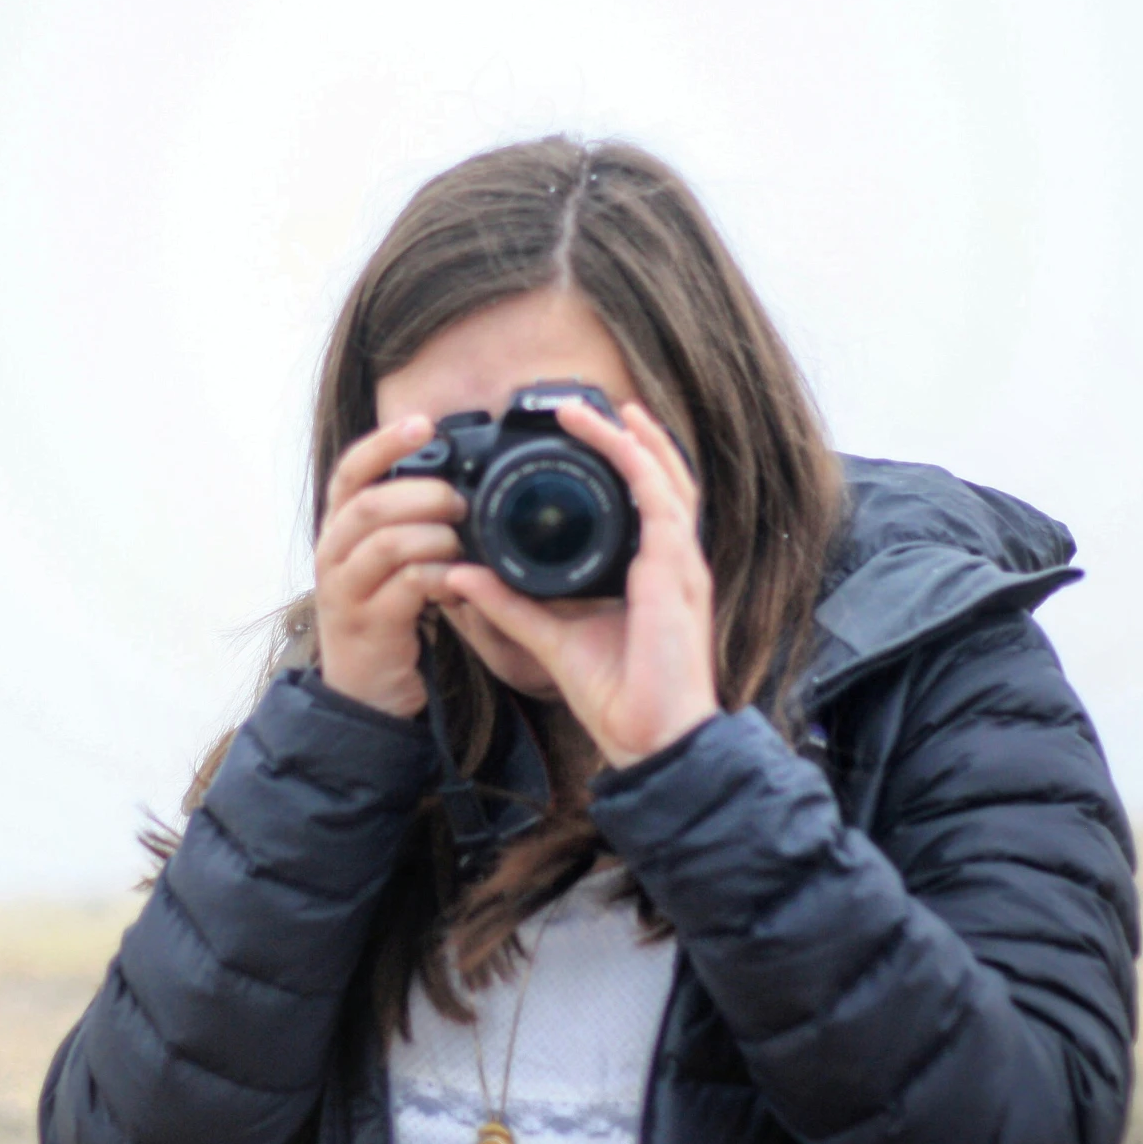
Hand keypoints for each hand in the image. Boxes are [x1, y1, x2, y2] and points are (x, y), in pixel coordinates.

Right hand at [313, 415, 466, 717]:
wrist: (366, 688)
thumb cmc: (386, 611)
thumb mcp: (387, 559)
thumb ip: (407, 520)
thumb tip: (456, 477)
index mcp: (338, 528)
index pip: (349, 471)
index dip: (383, 443)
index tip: (423, 422)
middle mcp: (332, 554)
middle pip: (368, 504)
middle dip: (421, 493)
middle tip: (460, 501)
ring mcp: (345, 591)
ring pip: (385, 544)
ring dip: (433, 536)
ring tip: (461, 542)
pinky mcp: (368, 625)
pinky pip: (406, 588)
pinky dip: (440, 577)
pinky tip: (460, 580)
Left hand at [443, 399, 719, 768]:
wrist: (650, 739)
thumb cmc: (619, 697)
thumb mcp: (548, 638)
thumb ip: (508, 604)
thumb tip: (462, 575)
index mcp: (651, 574)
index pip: (645, 503)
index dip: (624, 464)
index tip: (587, 434)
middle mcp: (672, 563)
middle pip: (663, 479)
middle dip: (633, 437)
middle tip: (590, 405)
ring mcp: (680, 565)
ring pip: (666, 479)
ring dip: (633, 439)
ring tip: (598, 409)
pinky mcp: (675, 572)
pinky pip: (661, 503)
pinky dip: (640, 465)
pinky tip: (619, 438)